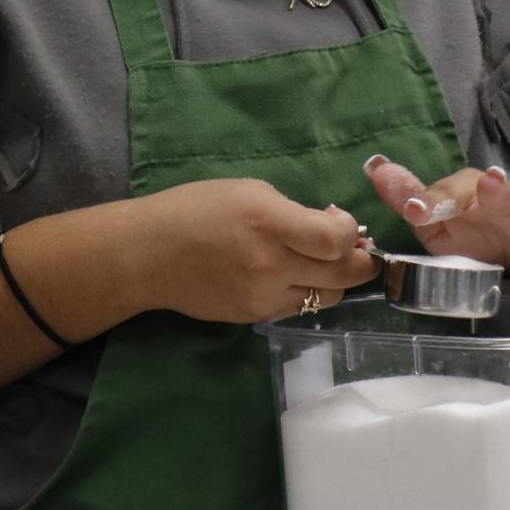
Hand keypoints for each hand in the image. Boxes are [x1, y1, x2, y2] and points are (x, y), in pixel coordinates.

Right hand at [129, 178, 377, 323]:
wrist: (148, 254)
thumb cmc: (196, 209)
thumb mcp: (249, 192)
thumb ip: (293, 211)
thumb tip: (332, 227)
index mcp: (268, 222)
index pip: (336, 240)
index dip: (351, 232)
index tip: (343, 222)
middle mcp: (271, 264)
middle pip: (343, 275)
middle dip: (360, 262)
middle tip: (359, 250)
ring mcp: (263, 296)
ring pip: (328, 298)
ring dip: (336, 281)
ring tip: (324, 263)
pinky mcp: (255, 317)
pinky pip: (299, 308)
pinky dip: (307, 293)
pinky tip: (294, 276)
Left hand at [363, 155, 509, 283]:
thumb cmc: (472, 233)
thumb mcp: (437, 222)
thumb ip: (408, 196)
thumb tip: (373, 167)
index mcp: (470, 199)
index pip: (450, 197)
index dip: (433, 203)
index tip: (414, 210)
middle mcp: (504, 203)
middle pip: (498, 193)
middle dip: (493, 188)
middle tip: (488, 181)